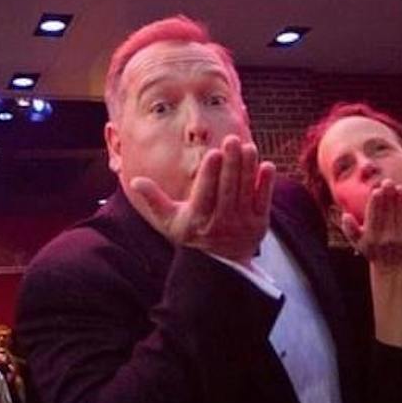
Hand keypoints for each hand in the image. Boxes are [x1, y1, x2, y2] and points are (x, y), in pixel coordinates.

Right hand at [128, 135, 274, 262]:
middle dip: (231, 163)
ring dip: (248, 169)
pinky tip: (267, 166)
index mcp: (197, 220)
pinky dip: (266, 185)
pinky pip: (264, 202)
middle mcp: (221, 224)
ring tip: (248, 147)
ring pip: (246, 193)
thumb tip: (134, 181)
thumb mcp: (169, 220)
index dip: (210, 173)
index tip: (213, 152)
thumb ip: (153, 199)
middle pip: (228, 190)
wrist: (220, 263)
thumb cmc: (192, 233)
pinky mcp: (260, 225)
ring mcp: (242, 225)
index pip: (205, 193)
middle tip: (231, 139)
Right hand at [342, 179, 401, 266]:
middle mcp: (386, 237)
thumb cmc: (372, 250)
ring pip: (400, 214)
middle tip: (387, 181)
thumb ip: (349, 229)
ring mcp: (401, 237)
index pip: (373, 216)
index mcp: (372, 236)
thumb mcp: (357, 242)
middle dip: (388, 196)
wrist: (392, 267)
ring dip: (400, 199)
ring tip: (399, 186)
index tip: (376, 190)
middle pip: (387, 212)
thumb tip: (345, 215)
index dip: (375, 203)